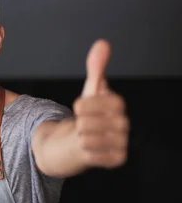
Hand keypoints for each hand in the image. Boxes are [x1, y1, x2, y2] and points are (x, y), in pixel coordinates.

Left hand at [73, 39, 128, 168]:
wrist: (82, 140)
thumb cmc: (88, 113)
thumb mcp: (90, 89)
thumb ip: (96, 67)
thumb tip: (102, 43)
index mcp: (118, 105)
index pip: (103, 102)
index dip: (87, 104)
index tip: (78, 106)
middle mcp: (123, 123)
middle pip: (89, 122)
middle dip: (79, 122)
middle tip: (82, 123)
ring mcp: (121, 142)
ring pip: (87, 138)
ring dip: (80, 136)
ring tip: (84, 135)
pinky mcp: (116, 159)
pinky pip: (90, 154)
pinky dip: (84, 150)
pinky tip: (88, 147)